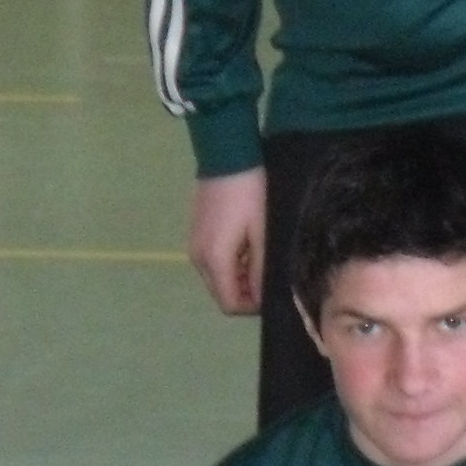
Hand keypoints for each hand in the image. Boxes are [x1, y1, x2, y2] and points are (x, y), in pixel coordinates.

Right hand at [186, 169, 265, 315]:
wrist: (227, 158)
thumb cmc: (250, 194)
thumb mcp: (261, 233)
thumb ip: (259, 268)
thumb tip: (260, 297)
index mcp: (214, 260)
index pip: (229, 303)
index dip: (251, 307)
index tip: (271, 293)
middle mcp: (198, 258)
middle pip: (220, 293)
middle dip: (245, 293)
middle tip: (268, 276)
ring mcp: (193, 246)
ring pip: (216, 278)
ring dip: (238, 278)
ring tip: (261, 259)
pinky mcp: (195, 235)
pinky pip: (212, 262)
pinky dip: (229, 264)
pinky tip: (247, 247)